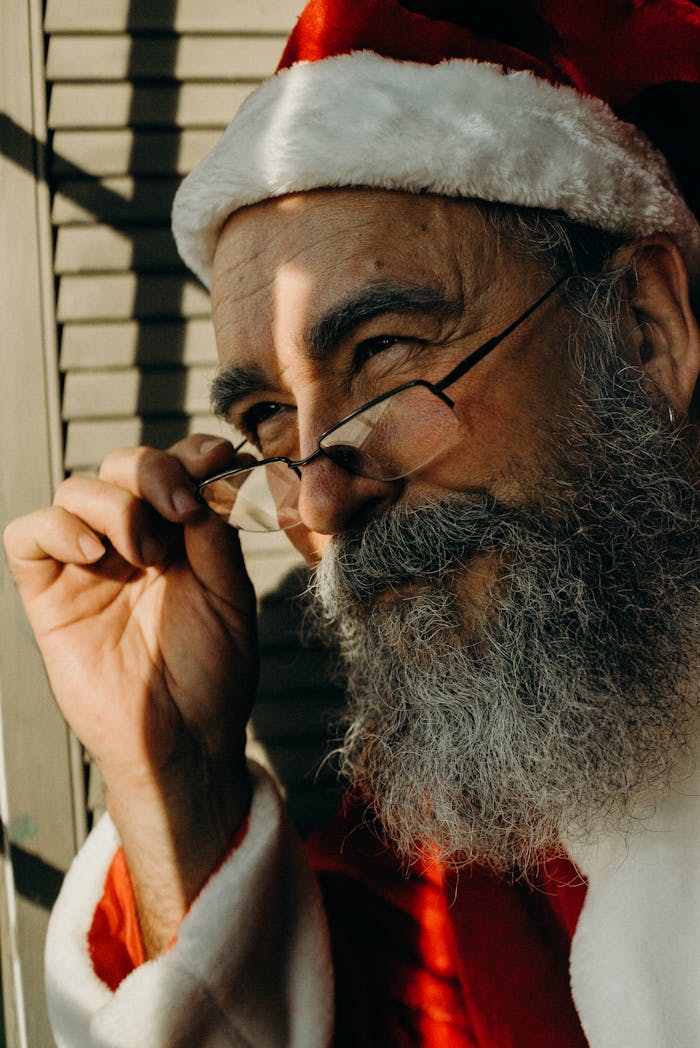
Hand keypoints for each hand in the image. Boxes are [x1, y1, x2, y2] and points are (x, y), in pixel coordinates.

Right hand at [4, 435, 256, 950]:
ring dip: (116, 505)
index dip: (192, 452)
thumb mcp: (232, 597)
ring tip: (146, 555)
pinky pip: (29, 534)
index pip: (176, 466)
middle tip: (180, 510)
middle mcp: (133, 540)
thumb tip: (203, 480)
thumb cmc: (215, 674)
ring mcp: (89, 564)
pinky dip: (57, 527)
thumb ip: (216, 536)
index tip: (216, 462)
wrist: (183, 741)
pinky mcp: (49, 592)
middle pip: (123, 464)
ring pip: (77, 489)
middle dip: (154, 471)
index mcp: (181, 535)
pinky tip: (94, 554)